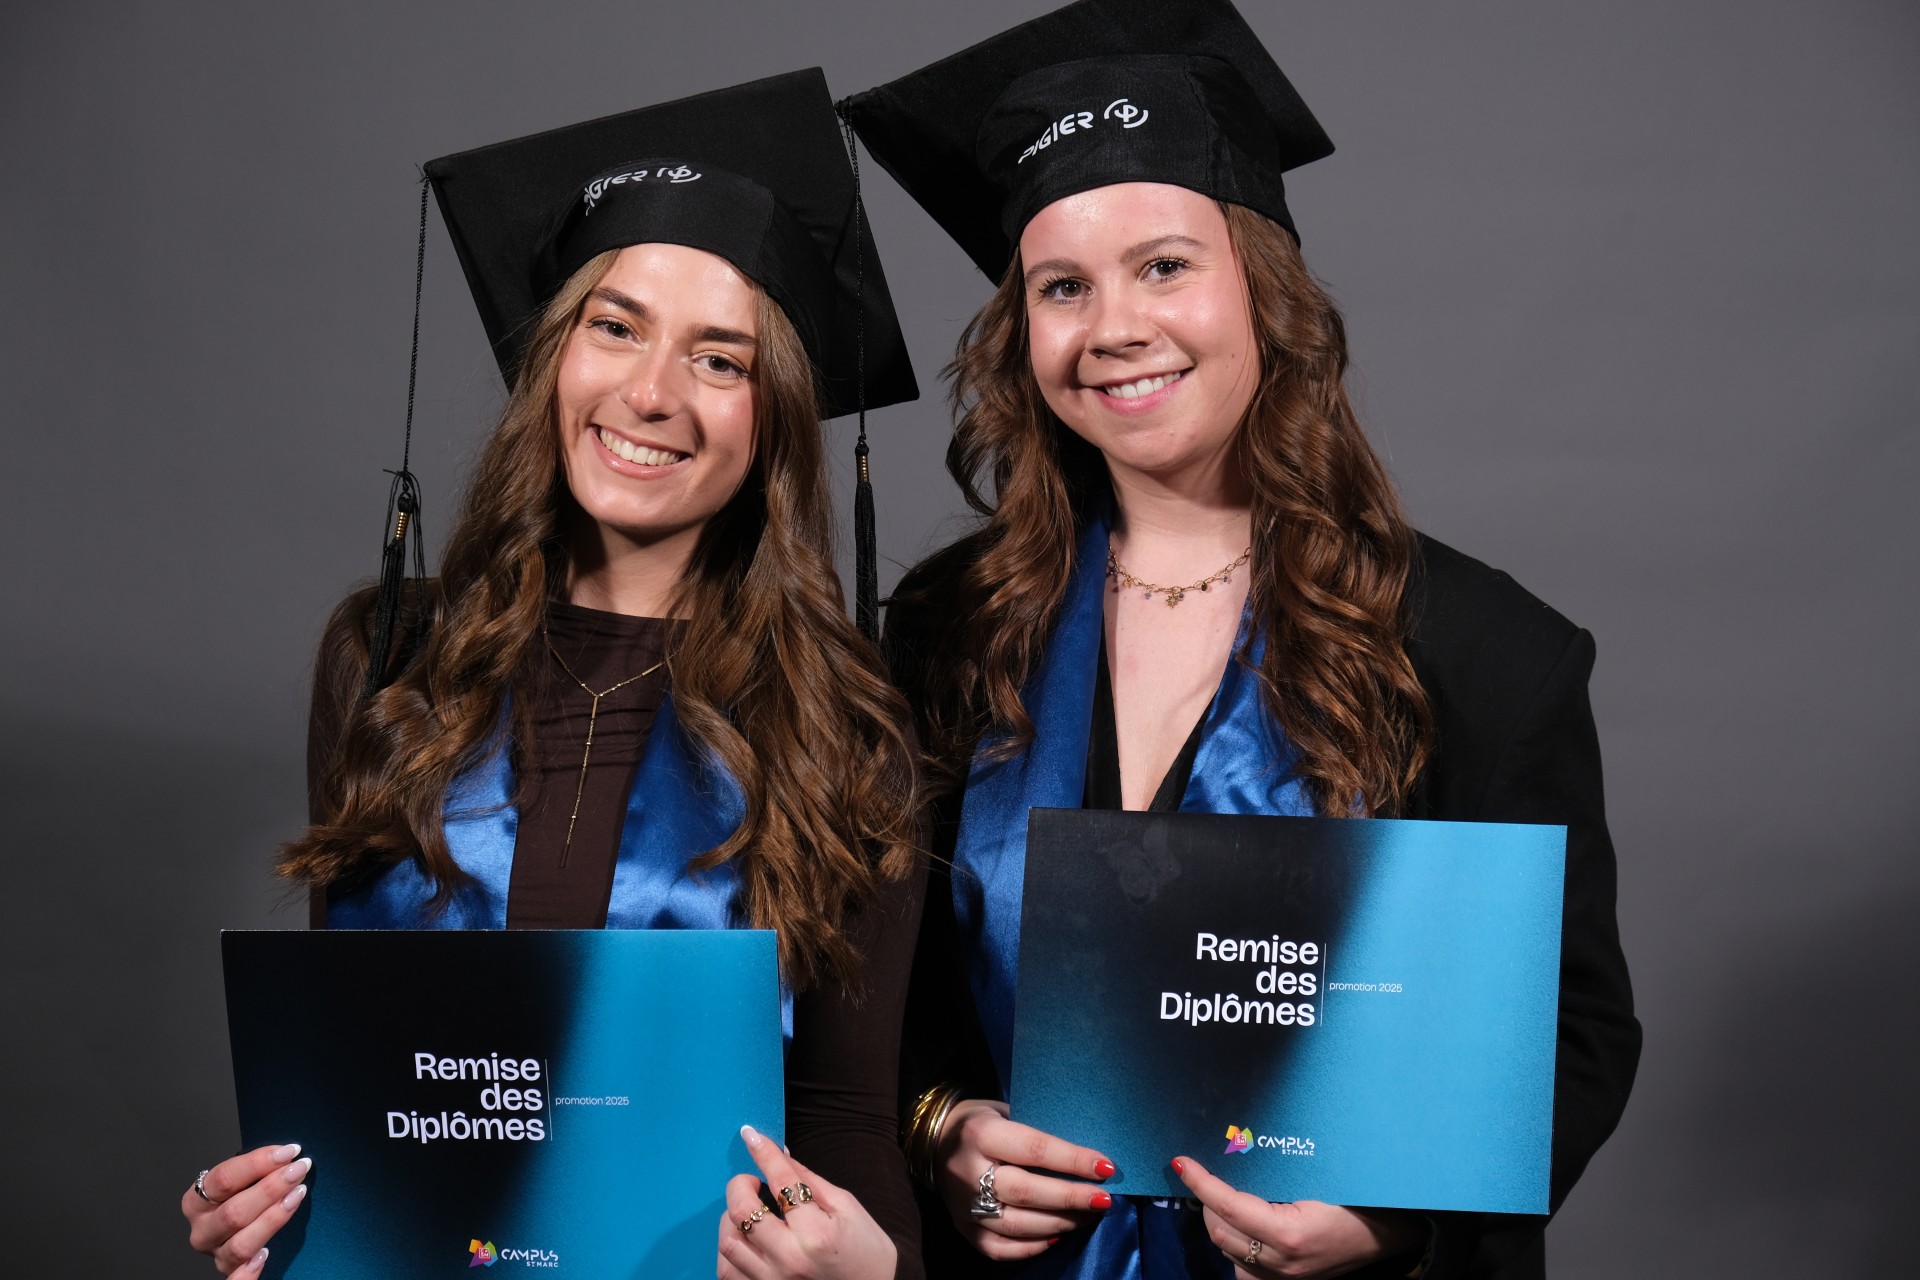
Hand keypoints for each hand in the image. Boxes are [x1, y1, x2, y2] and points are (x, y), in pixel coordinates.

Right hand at [180, 1143, 311, 1275]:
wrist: (238, 1219)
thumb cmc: (240, 1195)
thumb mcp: (240, 1180)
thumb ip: (256, 1170)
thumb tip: (288, 1154)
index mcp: (196, 1201)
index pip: (224, 1179)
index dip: (258, 1163)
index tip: (288, 1152)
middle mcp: (202, 1230)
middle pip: (234, 1212)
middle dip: (270, 1188)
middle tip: (298, 1170)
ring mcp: (215, 1253)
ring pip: (241, 1244)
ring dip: (272, 1219)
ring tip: (297, 1196)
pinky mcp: (229, 1271)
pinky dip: (247, 1273)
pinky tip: (266, 1256)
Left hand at [715, 1125, 896, 1279]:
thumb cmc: (865, 1248)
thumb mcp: (845, 1206)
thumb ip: (808, 1180)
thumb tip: (779, 1154)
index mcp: (816, 1233)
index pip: (780, 1181)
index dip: (763, 1153)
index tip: (750, 1135)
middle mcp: (789, 1259)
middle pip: (741, 1212)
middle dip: (739, 1185)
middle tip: (751, 1181)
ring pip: (728, 1243)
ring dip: (731, 1218)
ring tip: (748, 1211)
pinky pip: (727, 1271)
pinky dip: (729, 1250)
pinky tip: (744, 1239)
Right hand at [936, 1099, 1114, 1260]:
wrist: (933, 1139)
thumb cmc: (983, 1121)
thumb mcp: (1006, 1112)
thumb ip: (1037, 1132)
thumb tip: (1086, 1157)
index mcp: (981, 1133)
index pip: (1034, 1149)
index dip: (1072, 1160)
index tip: (1105, 1168)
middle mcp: (968, 1171)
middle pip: (1027, 1192)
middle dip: (1071, 1198)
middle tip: (1104, 1200)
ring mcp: (962, 1204)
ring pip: (1017, 1224)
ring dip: (1060, 1223)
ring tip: (1088, 1216)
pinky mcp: (961, 1227)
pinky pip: (999, 1248)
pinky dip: (1031, 1247)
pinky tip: (1056, 1237)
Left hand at [1171, 1156, 1420, 1278]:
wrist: (1389, 1234)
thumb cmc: (1357, 1196)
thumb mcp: (1318, 1177)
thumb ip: (1274, 1171)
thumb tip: (1234, 1147)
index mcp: (1289, 1233)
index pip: (1228, 1205)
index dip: (1201, 1182)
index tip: (1182, 1162)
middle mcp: (1281, 1263)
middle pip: (1220, 1232)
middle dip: (1207, 1201)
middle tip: (1205, 1173)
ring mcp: (1283, 1278)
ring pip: (1228, 1251)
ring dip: (1218, 1221)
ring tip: (1221, 1195)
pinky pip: (1243, 1268)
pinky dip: (1234, 1245)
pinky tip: (1241, 1226)